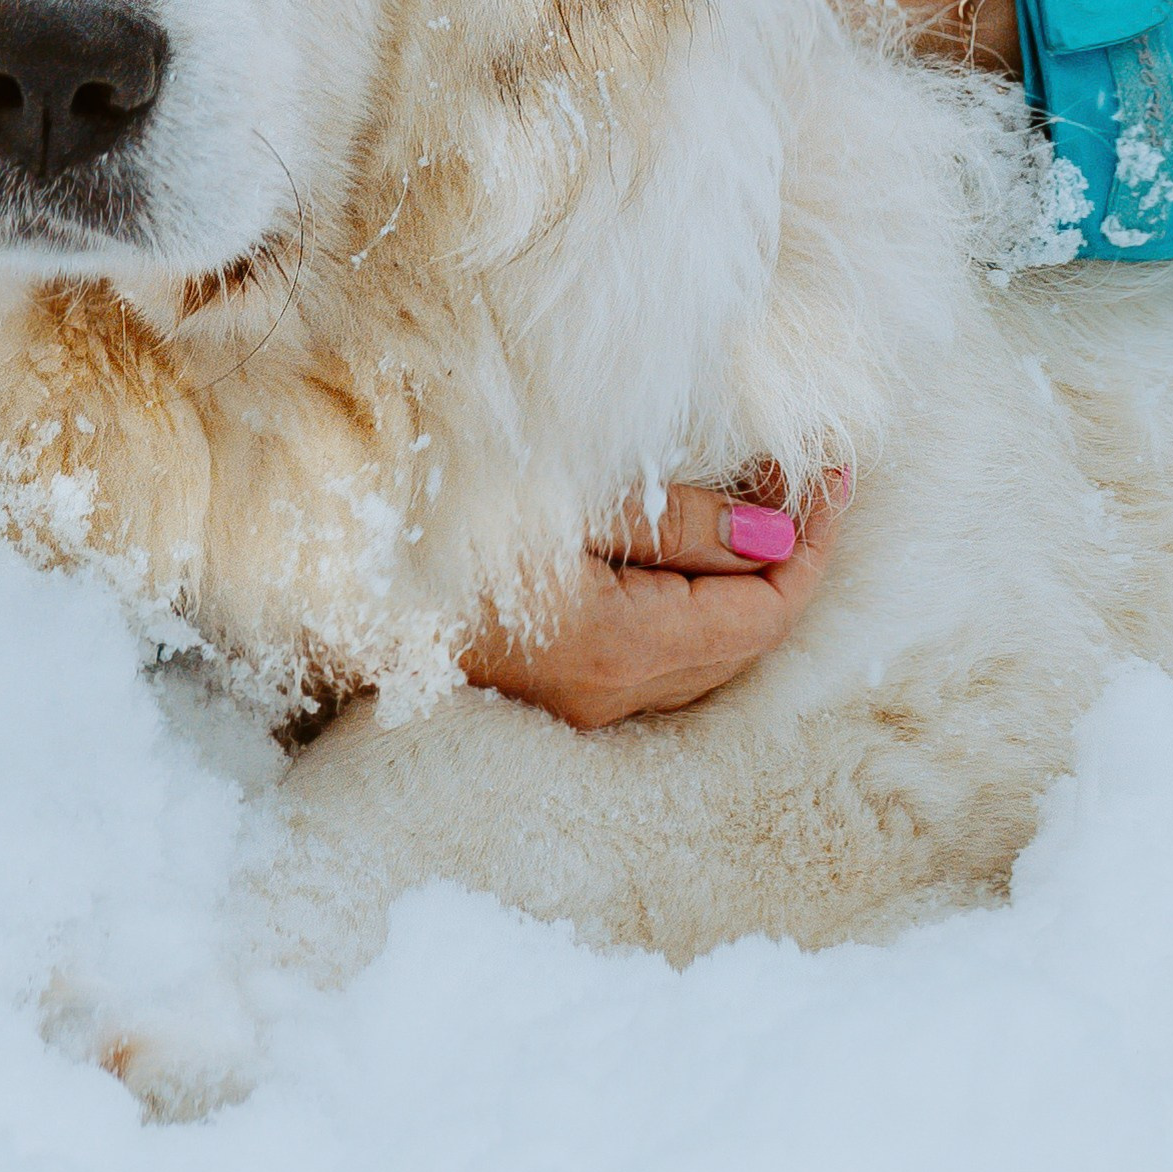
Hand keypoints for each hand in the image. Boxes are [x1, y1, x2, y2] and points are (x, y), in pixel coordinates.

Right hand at [459, 476, 845, 729]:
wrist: (337, 559)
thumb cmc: (448, 506)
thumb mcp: (573, 493)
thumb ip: (684, 521)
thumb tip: (779, 534)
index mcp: (616, 647)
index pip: (761, 611)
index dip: (811, 539)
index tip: (835, 467)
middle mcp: (608, 696)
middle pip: (745, 642)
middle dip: (791, 558)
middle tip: (811, 476)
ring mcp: (580, 704)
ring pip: (709, 657)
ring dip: (750, 584)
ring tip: (768, 502)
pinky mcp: (555, 690)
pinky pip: (667, 660)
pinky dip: (705, 606)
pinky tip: (701, 552)